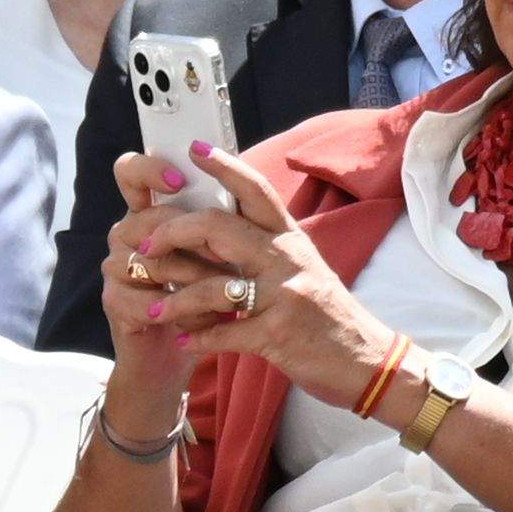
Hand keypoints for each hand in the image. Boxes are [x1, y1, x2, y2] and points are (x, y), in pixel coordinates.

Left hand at [112, 144, 400, 403]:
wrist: (368, 361)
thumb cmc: (328, 317)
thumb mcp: (303, 271)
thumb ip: (266, 249)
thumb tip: (214, 229)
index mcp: (291, 239)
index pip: (256, 190)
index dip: (224, 166)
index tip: (194, 149)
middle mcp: (288, 259)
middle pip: (219, 227)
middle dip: (173, 232)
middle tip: (144, 244)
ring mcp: (285, 296)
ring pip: (212, 287)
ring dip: (175, 301)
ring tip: (154, 310)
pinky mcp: (279, 335)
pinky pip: (225, 333)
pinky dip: (200, 340)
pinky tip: (185, 343)